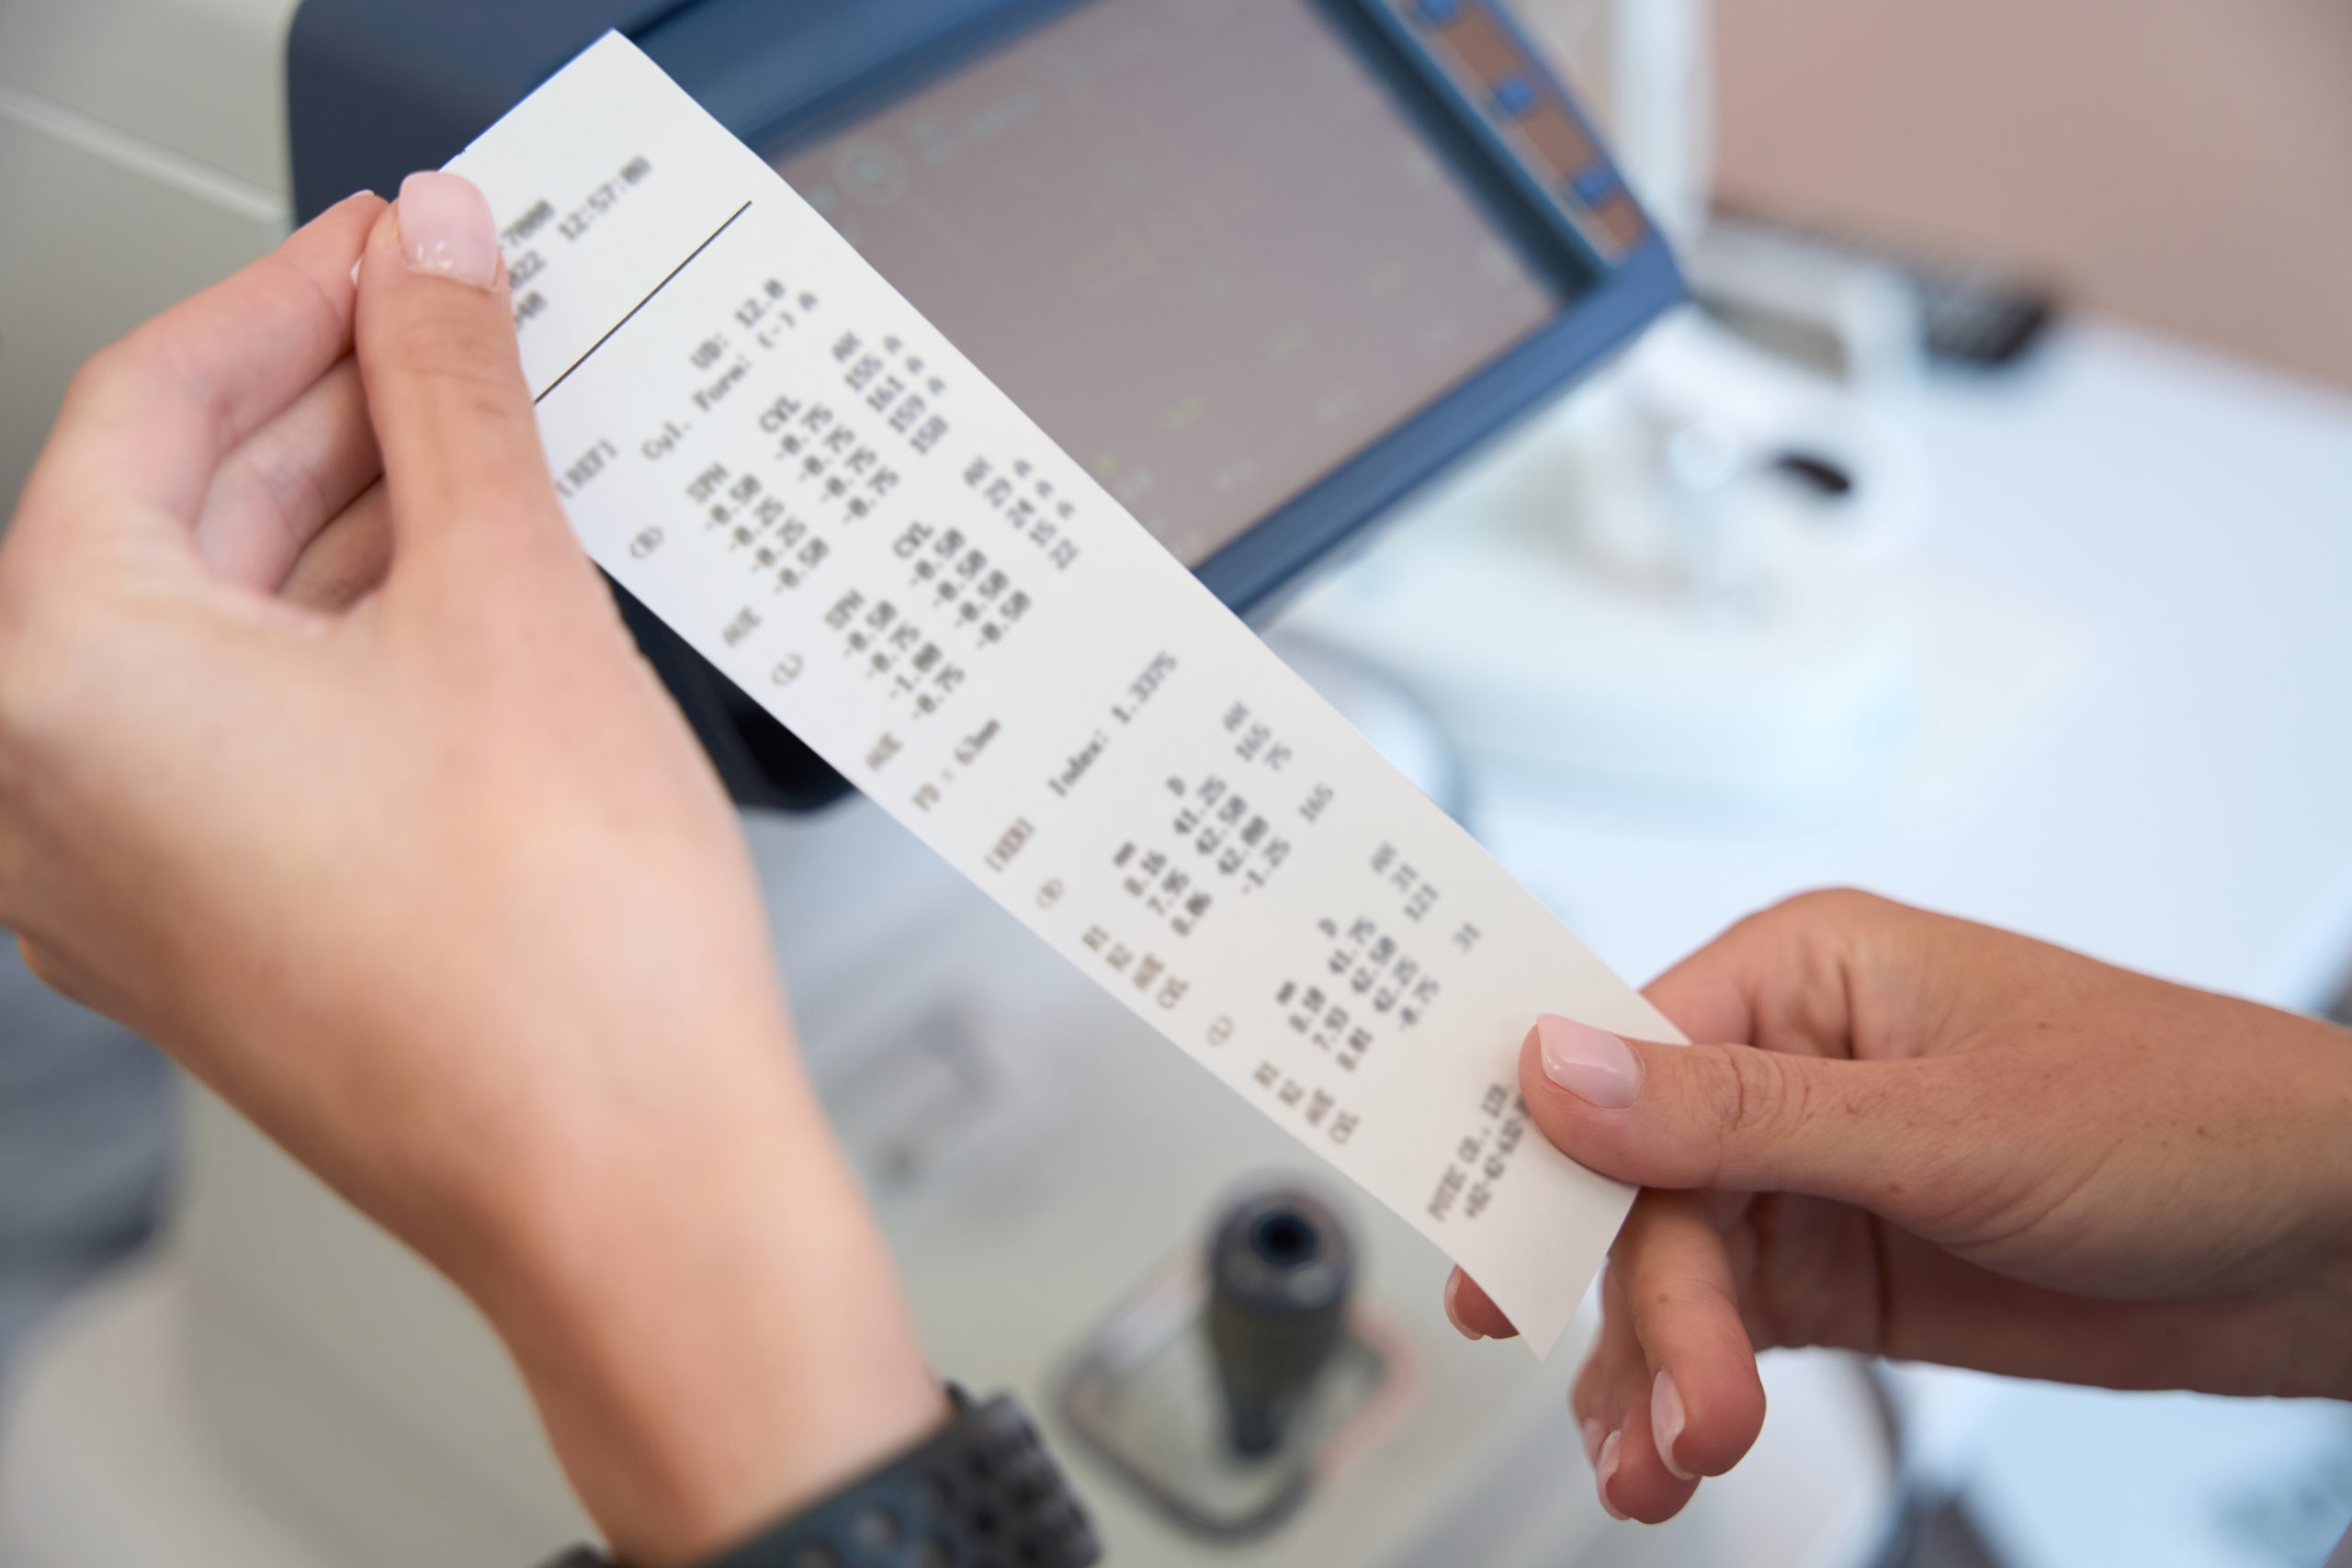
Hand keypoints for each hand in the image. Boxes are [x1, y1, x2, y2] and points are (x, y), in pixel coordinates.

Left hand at [0, 175, 943, 1564]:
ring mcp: (130, 884)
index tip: (402, 249)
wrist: (635, 1187)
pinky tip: (485, 599)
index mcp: (60, 685)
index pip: (152, 406)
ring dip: (361, 527)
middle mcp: (52, 794)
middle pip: (180, 521)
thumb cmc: (558, 959)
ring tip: (505, 454)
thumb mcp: (509, 603)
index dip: (299, 296)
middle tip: (472, 334)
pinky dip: (359, 645)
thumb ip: (456, 396)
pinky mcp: (224, 940)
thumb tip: (437, 261)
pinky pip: (265, 736)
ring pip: (229, 635)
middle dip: (340, 410)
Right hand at [1443, 890, 2351, 1523]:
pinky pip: (1724, 1326)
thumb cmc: (2188, 1120)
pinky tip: (1669, 1451)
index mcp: (1801, 976)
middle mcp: (1787, 1068)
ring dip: (1654, 1370)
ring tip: (1668, 1465)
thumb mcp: (1954, 1122)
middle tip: (1675, 1409)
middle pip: (1641, 1189)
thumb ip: (1741, 1114)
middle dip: (1647, 1309)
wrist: (2333, 1243)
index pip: (1619, 1053)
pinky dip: (1686, 1390)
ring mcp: (1813, 1174)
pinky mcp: (1844, 1267)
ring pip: (1670, 1269)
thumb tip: (1556, 1070)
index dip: (1542, 1150)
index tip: (1491, 1252)